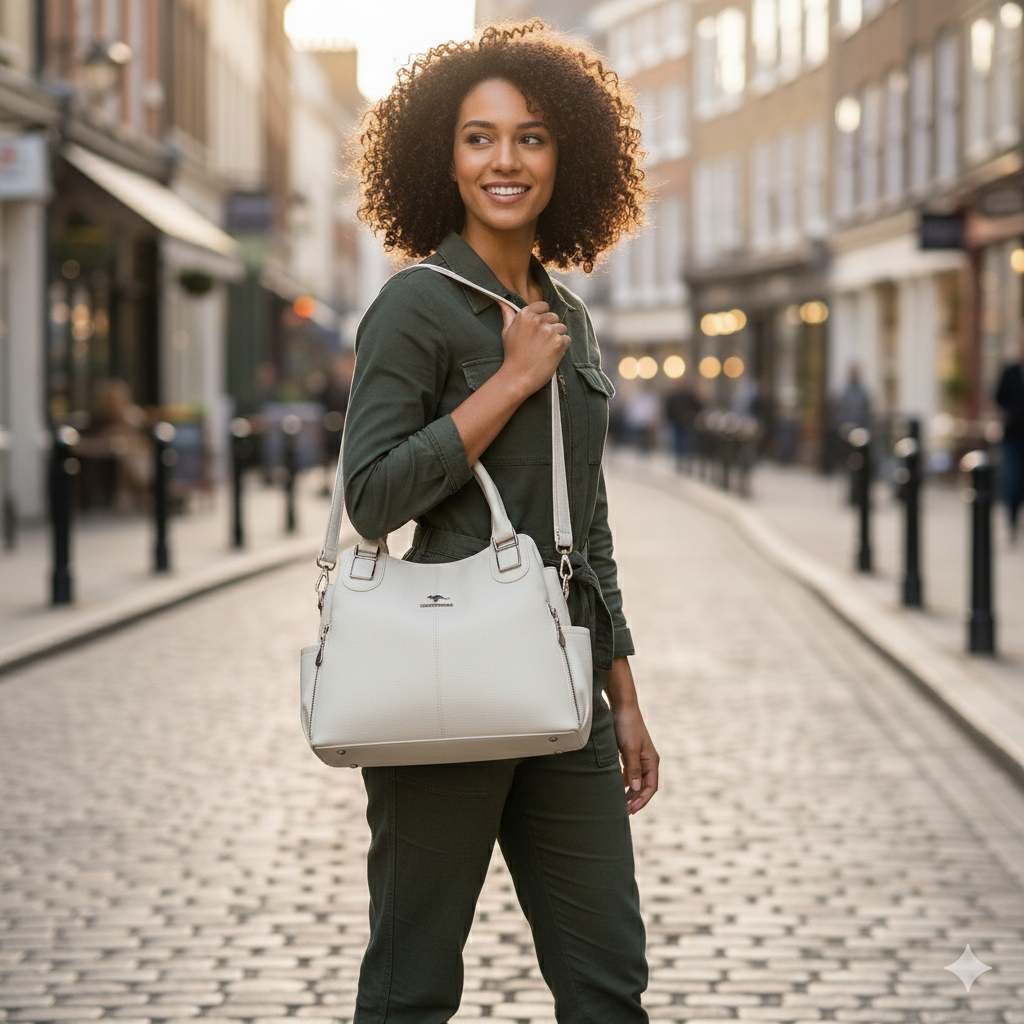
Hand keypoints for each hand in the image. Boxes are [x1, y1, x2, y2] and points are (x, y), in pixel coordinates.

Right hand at [498, 301, 569, 397]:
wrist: (517, 377)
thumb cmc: (512, 355)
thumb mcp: (506, 332)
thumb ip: (508, 314)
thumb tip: (502, 301)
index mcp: (525, 315)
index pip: (543, 306)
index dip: (543, 316)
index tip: (539, 327)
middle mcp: (538, 320)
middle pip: (554, 317)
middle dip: (550, 328)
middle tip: (540, 343)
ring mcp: (549, 331)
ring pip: (562, 328)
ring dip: (557, 338)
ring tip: (544, 350)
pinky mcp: (559, 343)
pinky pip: (567, 339)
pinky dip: (562, 348)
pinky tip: (550, 355)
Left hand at [605, 657, 658, 813]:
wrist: (622, 707)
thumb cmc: (627, 726)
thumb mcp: (630, 749)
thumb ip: (633, 769)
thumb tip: (636, 788)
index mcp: (652, 761)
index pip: (651, 787)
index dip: (642, 800)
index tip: (631, 810)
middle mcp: (648, 761)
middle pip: (645, 787)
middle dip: (636, 799)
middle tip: (624, 811)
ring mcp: (639, 757)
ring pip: (637, 781)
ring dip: (630, 792)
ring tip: (620, 803)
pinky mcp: (630, 753)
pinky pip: (630, 773)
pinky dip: (624, 782)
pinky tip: (616, 787)